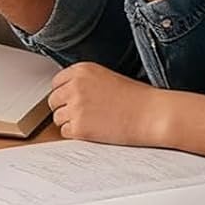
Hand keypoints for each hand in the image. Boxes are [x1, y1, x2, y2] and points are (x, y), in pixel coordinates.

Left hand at [48, 63, 168, 145]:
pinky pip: (66, 132)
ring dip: (69, 122)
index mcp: (81, 70)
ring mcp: (75, 106)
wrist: (151, 114)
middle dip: (64, 108)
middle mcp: (74, 85)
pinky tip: (91, 132)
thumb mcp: (105, 77)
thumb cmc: (136, 98)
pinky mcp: (80, 126)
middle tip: (80, 115)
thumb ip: (84, 82)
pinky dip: (75, 135)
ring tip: (89, 124)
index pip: (56, 82)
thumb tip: (68, 93)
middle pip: (53, 100)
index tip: (71, 101)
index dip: (64, 94)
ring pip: (57, 117)